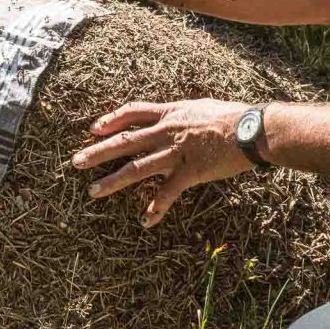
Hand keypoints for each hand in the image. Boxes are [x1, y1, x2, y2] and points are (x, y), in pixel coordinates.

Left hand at [72, 99, 254, 226]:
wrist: (254, 129)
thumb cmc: (234, 117)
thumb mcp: (201, 107)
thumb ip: (183, 114)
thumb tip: (174, 116)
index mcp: (171, 113)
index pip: (132, 112)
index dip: (111, 120)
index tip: (94, 128)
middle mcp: (168, 131)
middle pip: (124, 141)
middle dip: (98, 151)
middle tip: (76, 162)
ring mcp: (177, 152)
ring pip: (136, 167)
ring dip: (112, 181)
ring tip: (93, 190)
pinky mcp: (190, 172)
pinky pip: (167, 193)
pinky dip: (155, 208)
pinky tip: (144, 221)